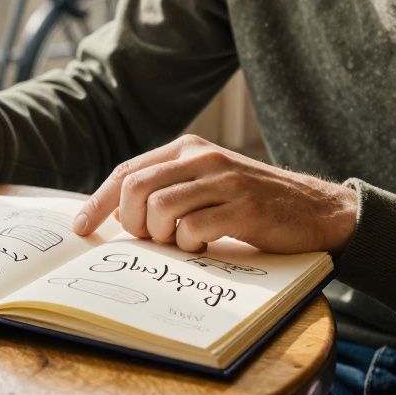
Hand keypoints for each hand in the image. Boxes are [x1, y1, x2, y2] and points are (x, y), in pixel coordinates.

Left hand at [73, 135, 358, 254]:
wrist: (316, 210)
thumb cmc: (253, 203)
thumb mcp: (206, 185)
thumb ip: (166, 190)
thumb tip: (118, 213)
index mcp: (187, 148)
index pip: (127, 172)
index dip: (98, 202)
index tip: (80, 229)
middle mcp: (202, 157)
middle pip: (136, 190)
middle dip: (134, 223)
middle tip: (153, 239)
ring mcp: (223, 180)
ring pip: (160, 210)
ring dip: (164, 237)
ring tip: (185, 242)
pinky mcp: (242, 207)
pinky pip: (193, 230)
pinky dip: (191, 246)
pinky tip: (207, 246)